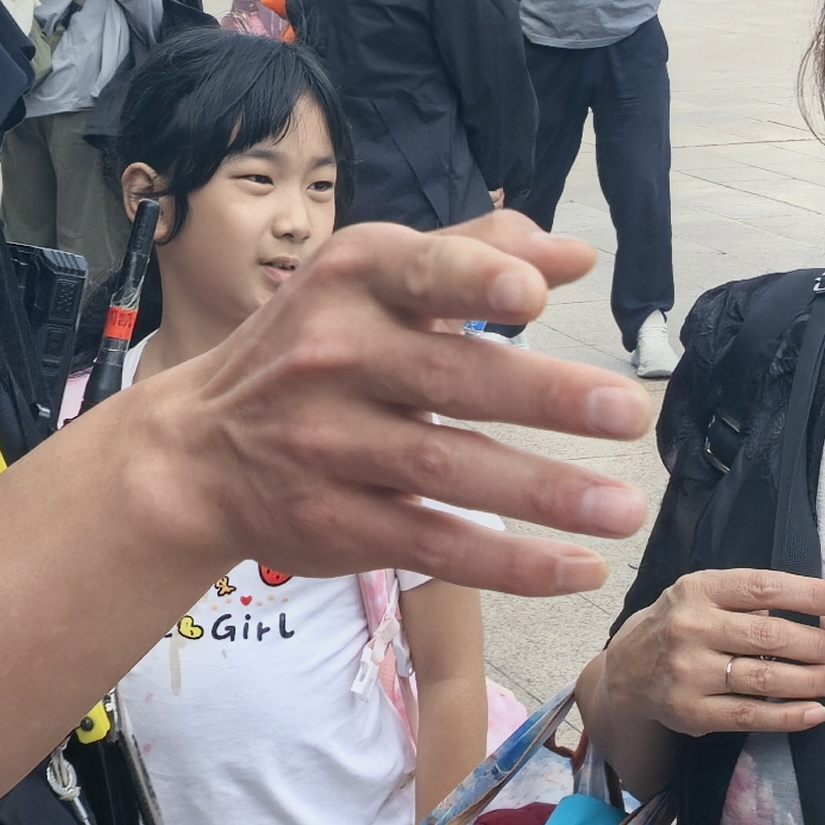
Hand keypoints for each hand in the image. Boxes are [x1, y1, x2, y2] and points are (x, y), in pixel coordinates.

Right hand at [124, 216, 648, 595]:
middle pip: (450, 380)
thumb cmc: (312, 344)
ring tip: (624, 507)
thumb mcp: (372, 279)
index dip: (475, 282)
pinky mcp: (335, 522)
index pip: (419, 274)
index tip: (534, 297)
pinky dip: (507, 562)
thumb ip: (474, 256)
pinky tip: (576, 568)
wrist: (195, 450)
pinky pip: (431, 543)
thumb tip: (576, 258)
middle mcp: (335, 357)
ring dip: (543, 492)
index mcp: (353, 280)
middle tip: (629, 412)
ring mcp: (329, 445)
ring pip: (447, 469)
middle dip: (545, 397)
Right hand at [610, 566, 824, 737]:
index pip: (762, 587)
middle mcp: (691, 628)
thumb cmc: (679, 626)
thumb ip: (756, 603)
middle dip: (814, 644)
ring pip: (764, 678)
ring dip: (810, 680)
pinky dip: (789, 717)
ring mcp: (689, 672)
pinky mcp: (692, 713)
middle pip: (768, 636)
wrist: (624, 673)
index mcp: (698, 589)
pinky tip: (816, 713)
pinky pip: (750, 716)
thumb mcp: (705, 598)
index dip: (808, 594)